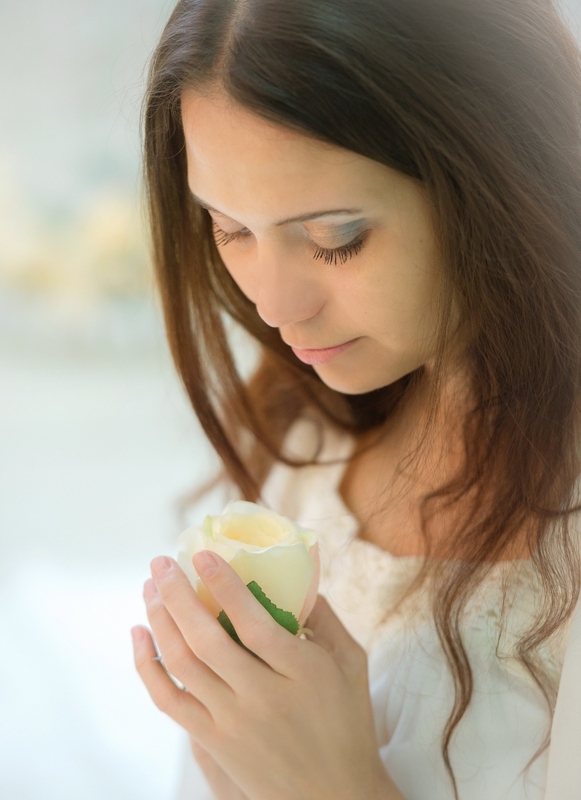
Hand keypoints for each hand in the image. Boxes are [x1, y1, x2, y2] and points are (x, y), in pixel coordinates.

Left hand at [132, 552, 402, 799]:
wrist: (333, 796)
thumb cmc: (347, 722)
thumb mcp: (351, 663)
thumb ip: (324, 617)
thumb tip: (296, 572)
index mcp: (301, 672)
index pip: (254, 622)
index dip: (225, 585)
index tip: (203, 554)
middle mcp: (262, 698)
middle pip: (207, 639)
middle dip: (177, 594)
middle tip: (161, 563)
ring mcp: (232, 722)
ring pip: (182, 664)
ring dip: (160, 619)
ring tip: (151, 588)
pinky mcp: (212, 741)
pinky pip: (168, 699)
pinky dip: (147, 665)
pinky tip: (139, 633)